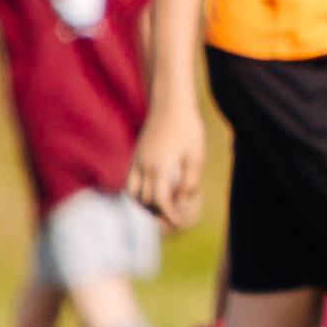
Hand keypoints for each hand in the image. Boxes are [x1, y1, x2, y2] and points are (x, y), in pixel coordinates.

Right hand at [128, 102, 206, 227]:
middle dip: (159, 214)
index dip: (169, 215)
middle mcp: (144, 166)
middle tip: (174, 219)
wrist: (170, 103)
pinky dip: (138, 193)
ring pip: (133, 193)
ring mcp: (137, 161)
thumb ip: (190, 181)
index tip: (179, 223)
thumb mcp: (196, 155)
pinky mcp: (135, 155)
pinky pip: (129, 181)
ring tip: (162, 209)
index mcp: (160, 167)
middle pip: (146, 201)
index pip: (160, 201)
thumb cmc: (188, 128)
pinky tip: (151, 193)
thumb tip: (182, 201)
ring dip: (145, 205)